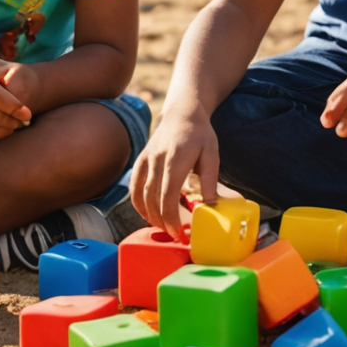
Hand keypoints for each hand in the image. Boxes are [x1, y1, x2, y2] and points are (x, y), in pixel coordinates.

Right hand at [131, 108, 220, 240]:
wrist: (182, 112)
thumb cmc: (200, 134)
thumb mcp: (212, 154)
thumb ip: (211, 180)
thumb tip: (210, 206)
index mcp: (176, 160)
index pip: (168, 196)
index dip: (170, 218)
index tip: (178, 232)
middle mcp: (157, 160)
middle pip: (153, 199)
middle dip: (161, 221)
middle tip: (173, 234)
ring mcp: (146, 160)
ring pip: (140, 195)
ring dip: (149, 215)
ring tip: (163, 226)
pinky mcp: (140, 160)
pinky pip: (134, 186)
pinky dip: (138, 203)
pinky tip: (148, 214)